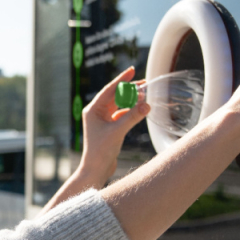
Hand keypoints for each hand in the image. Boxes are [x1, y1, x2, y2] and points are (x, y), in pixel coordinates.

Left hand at [79, 66, 150, 183]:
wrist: (96, 169)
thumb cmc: (101, 151)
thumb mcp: (118, 131)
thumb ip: (132, 117)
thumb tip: (147, 104)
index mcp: (93, 110)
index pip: (109, 90)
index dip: (121, 79)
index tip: (132, 70)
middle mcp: (96, 113)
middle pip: (115, 96)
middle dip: (129, 90)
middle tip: (144, 83)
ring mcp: (102, 120)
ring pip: (119, 105)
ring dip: (131, 101)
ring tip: (145, 96)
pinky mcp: (108, 128)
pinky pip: (121, 114)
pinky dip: (130, 111)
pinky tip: (139, 109)